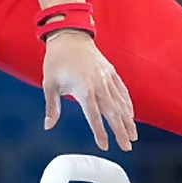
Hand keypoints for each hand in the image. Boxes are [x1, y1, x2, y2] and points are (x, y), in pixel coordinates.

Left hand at [42, 31, 137, 150]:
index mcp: (83, 90)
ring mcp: (107, 77)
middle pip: (112, 112)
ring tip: (133, 136)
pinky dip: (128, 103)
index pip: (94, 116)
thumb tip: (48, 126)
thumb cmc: (56, 60)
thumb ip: (52, 107)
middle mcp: (98, 85)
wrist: (69, 35)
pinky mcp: (111, 71)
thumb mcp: (49, 84)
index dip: (100, 132)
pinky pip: (122, 90)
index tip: (105, 146)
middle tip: (127, 147)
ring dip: (128, 120)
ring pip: (120, 103)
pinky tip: (131, 114)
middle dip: (121, 131)